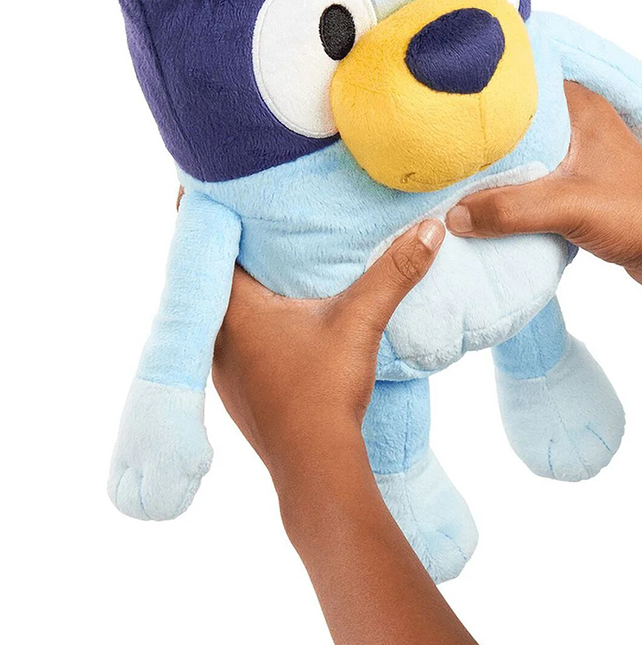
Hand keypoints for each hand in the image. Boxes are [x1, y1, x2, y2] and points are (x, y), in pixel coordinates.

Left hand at [212, 220, 444, 486]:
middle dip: (232, 240)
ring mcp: (222, 366)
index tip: (218, 175)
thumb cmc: (324, 391)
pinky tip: (279, 310)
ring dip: (239, 281)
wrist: (315, 469)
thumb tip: (432, 228)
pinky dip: (249, 313)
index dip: (208, 204)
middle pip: (211, 271)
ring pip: (221, 306)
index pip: (205, 240)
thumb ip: (394, 271)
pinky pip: (234, 333)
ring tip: (267, 251)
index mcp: (231, 309)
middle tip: (253, 204)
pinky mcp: (238, 387)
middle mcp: (214, 335)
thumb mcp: (360, 321)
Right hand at [446, 82, 641, 293]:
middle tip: (438, 146)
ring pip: (525, 154)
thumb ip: (509, 210)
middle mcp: (580, 123)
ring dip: (496, 169)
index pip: (521, 83)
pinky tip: (483, 204)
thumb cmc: (637, 215)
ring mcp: (581, 155)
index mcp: (580, 107)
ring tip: (452, 175)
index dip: (484, 91)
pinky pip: (534, 180)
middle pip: (517, 123)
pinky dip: (512, 191)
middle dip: (482, 136)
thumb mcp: (567, 206)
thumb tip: (452, 217)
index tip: (444, 101)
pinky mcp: (580, 185)